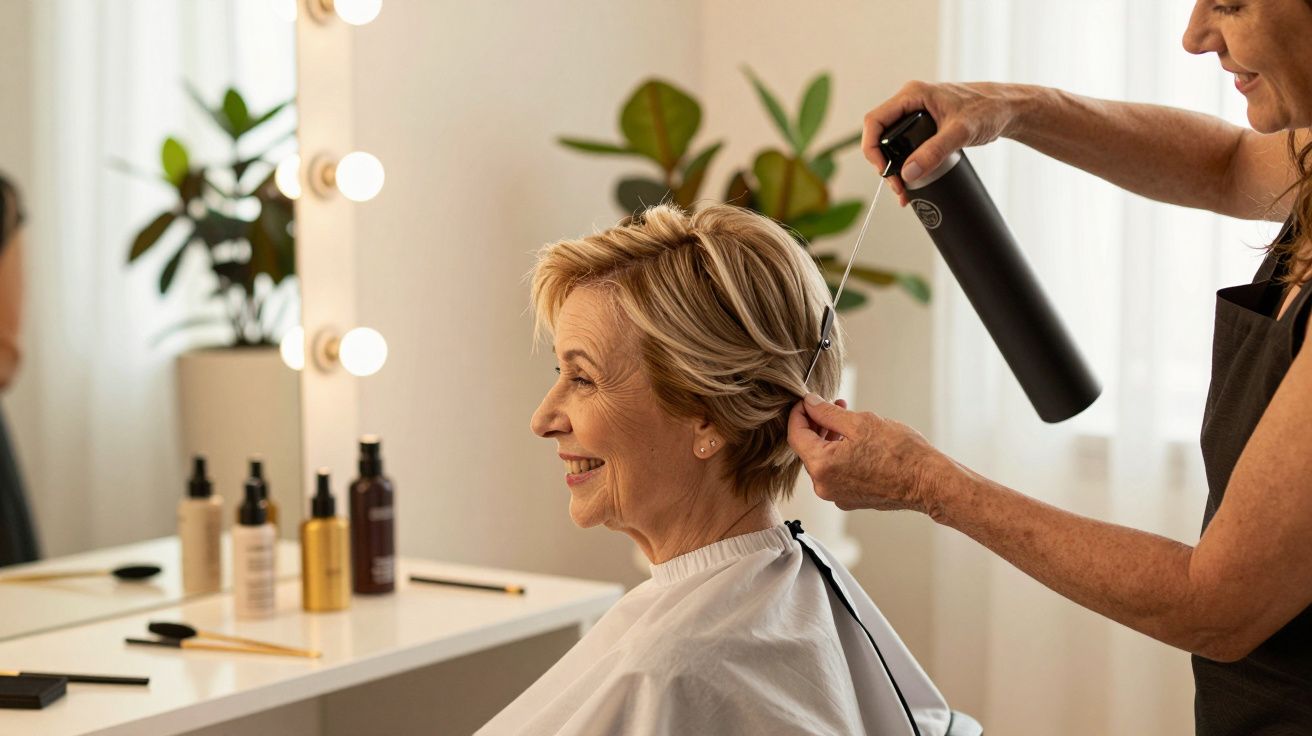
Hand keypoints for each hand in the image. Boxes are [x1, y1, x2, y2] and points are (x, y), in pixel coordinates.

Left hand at [787, 393, 947, 515]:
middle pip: (808, 449)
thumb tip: (810, 403)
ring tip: (847, 419)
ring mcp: (837, 495)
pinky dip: (839, 455)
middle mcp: (824, 486)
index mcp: (822, 466)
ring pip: (823, 461)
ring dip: (829, 438)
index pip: (796, 435)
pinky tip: (856, 441)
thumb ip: (828, 413)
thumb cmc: (900, 452)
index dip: (799, 413)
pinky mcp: (850, 498)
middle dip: (817, 424)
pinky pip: (836, 473)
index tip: (807, 401)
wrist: (928, 482)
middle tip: (834, 405)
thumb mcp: (861, 422)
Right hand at [862, 81, 1026, 205]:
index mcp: (913, 95)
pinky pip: (907, 147)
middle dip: (885, 163)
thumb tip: (909, 173)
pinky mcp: (926, 127)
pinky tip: (912, 182)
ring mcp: (917, 115)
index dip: (871, 147)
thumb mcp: (960, 132)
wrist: (1008, 110)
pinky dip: (907, 165)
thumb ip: (934, 151)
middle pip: (882, 135)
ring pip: (893, 144)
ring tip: (904, 189)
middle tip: (898, 185)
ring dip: (895, 168)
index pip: (876, 120)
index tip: (882, 169)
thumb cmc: (989, 109)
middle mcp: (911, 103)